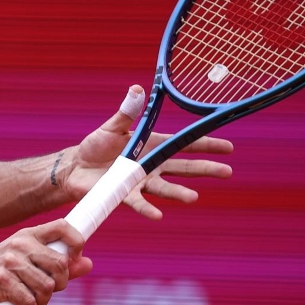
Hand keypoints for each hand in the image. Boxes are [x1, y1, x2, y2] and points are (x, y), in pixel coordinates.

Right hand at [0, 219, 93, 304]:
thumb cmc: (2, 274)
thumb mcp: (27, 262)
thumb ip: (57, 265)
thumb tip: (88, 263)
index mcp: (27, 235)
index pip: (63, 227)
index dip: (77, 243)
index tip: (74, 259)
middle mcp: (19, 245)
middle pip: (60, 265)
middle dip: (59, 284)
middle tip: (45, 291)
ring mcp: (9, 262)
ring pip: (47, 287)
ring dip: (43, 301)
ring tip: (30, 300)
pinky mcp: (0, 282)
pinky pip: (31, 302)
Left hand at [61, 85, 233, 219]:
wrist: (76, 168)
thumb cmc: (95, 145)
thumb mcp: (112, 127)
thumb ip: (126, 112)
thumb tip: (138, 89)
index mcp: (152, 145)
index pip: (184, 144)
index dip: (206, 145)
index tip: (228, 148)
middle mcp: (152, 165)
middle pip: (184, 167)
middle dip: (206, 169)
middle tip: (227, 171)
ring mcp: (141, 181)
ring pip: (165, 187)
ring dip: (179, 193)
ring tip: (194, 197)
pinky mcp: (125, 194)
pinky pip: (139, 202)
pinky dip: (147, 209)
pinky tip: (158, 215)